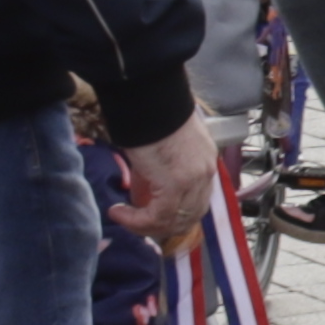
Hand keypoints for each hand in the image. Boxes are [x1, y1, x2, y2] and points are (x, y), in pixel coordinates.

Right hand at [119, 111, 221, 246]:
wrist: (148, 99)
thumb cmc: (149, 116)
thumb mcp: (159, 150)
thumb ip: (155, 175)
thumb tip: (140, 196)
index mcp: (205, 162)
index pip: (197, 202)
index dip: (174, 215)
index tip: (148, 215)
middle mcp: (205, 173)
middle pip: (190, 216)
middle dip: (162, 225)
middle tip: (136, 222)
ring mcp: (193, 180)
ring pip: (174, 221)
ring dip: (145, 225)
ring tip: (123, 216)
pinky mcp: (175, 185)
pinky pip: (158, 217)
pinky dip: (137, 221)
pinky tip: (119, 212)